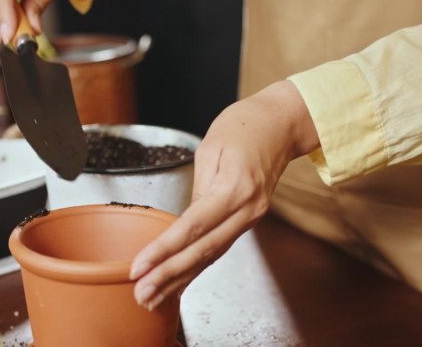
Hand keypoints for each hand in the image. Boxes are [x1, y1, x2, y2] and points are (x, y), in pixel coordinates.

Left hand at [129, 80, 319, 309]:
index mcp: (235, 187)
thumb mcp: (211, 149)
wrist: (282, 124)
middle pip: (203, 250)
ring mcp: (251, 217)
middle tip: (142, 294)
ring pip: (212, 256)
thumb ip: (198, 190)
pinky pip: (219, 248)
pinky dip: (197, 268)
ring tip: (153, 297)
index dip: (164, 250)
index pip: (192, 227)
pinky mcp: (249, 219)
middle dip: (169, 275)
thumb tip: (182, 225)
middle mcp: (247, 209)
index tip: (140, 267)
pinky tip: (179, 282)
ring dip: (181, 279)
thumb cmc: (244, 126)